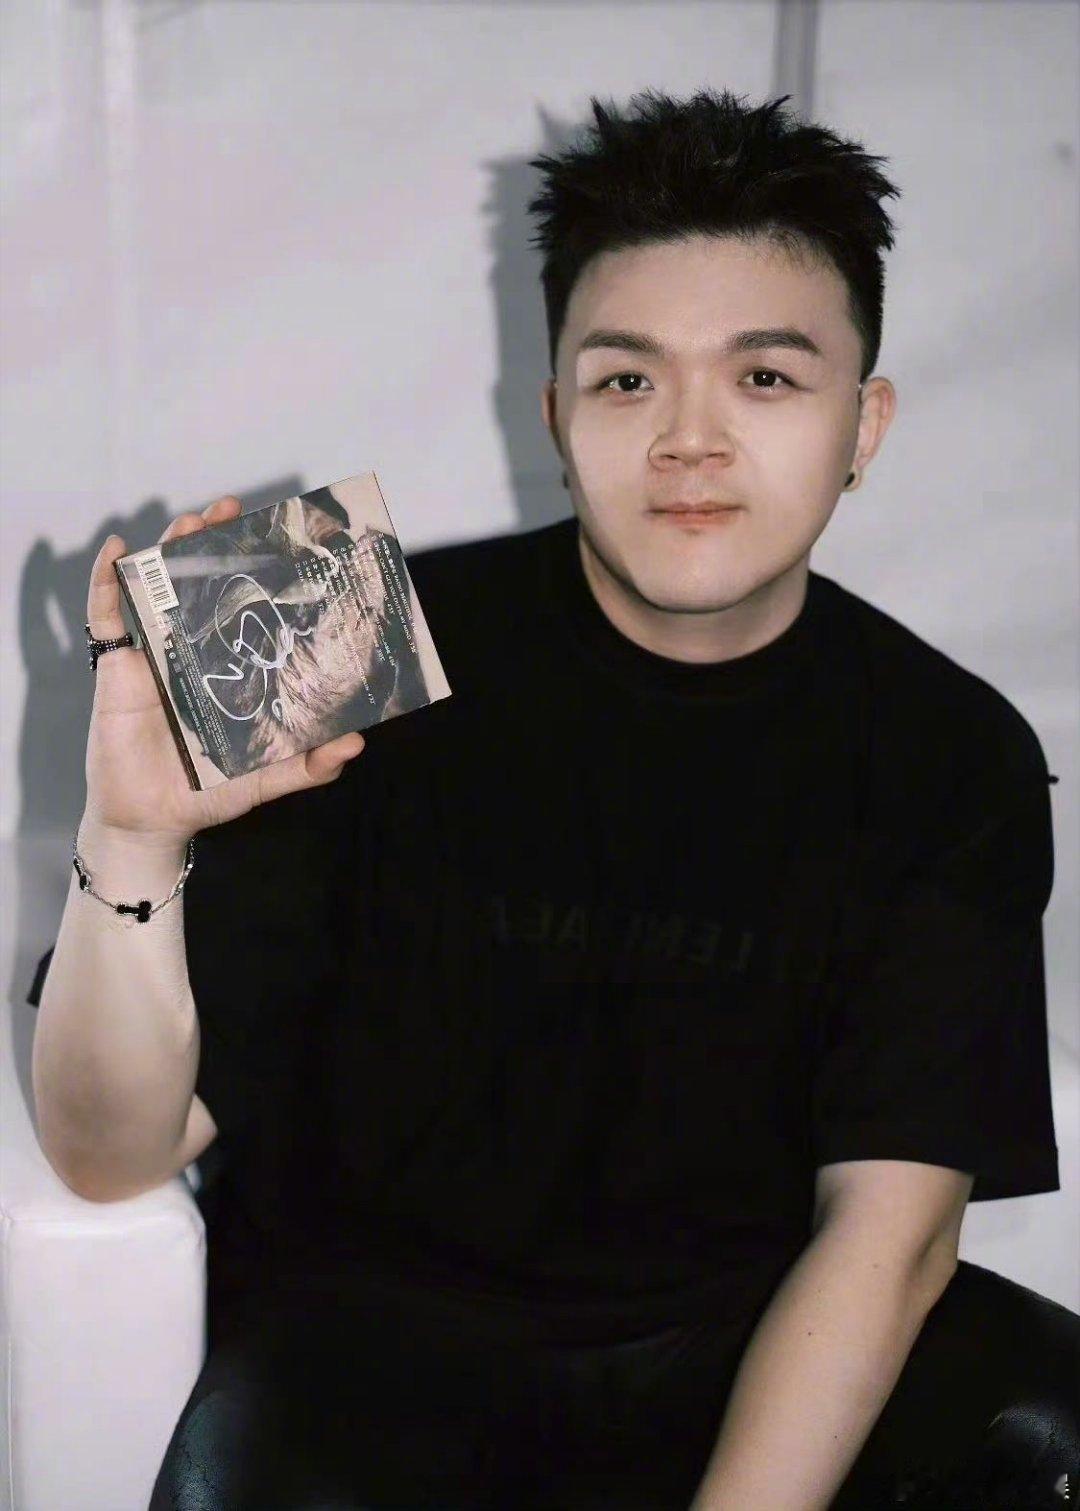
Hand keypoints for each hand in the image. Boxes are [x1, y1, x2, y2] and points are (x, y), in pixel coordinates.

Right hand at [83, 495, 365, 843]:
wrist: (152, 822)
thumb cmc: (208, 795)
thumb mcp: (268, 778)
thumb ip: (310, 764)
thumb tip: (357, 744)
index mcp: (230, 667)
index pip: (244, 608)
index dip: (257, 572)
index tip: (279, 536)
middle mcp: (194, 652)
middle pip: (201, 585)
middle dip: (214, 543)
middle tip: (231, 509)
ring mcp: (155, 655)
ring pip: (158, 588)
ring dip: (170, 549)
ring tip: (190, 520)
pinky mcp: (118, 667)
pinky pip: (106, 615)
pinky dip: (107, 580)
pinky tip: (118, 550)